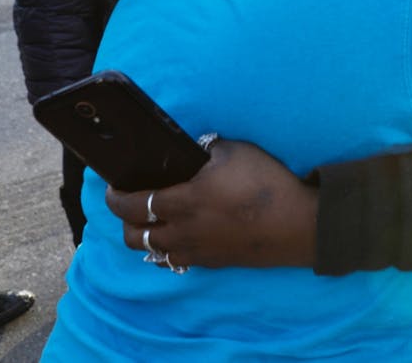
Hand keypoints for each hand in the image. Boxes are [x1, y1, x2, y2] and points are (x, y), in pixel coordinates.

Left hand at [106, 139, 317, 268]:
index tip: (113, 187)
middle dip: (124, 220)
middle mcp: (182, 232)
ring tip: (153, 221)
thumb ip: (207, 149)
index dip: (114, 197)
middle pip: (133, 236)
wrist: (298, 226)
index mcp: (182, 202)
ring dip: (146, 237)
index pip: (131, 205)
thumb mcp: (236, 152)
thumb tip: (193, 149)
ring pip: (152, 253)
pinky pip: (176, 262)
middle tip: (130, 204)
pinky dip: (169, 250)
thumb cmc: (266, 185)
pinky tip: (180, 236)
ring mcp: (196, 251)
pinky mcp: (213, 262)